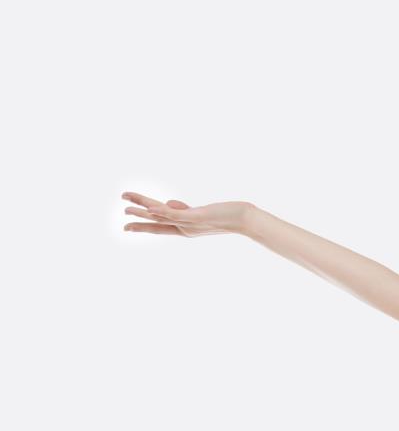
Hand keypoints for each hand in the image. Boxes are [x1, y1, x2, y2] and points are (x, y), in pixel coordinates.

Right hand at [122, 191, 250, 235]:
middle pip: (157, 225)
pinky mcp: (198, 216)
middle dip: (138, 224)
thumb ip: (182, 209)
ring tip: (126, 209)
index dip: (143, 226)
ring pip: (162, 218)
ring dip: (143, 213)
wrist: (245, 219)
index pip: (160, 227)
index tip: (127, 227)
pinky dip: (162, 210)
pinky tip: (150, 207)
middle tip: (122, 226)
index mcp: (185, 228)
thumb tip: (168, 202)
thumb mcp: (200, 212)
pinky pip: (176, 213)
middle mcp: (186, 228)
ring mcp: (191, 223)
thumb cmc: (226, 214)